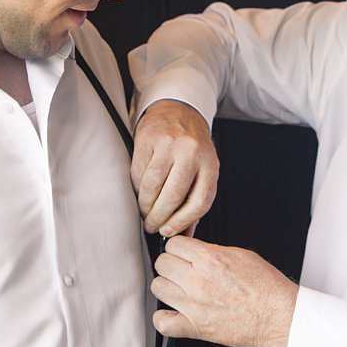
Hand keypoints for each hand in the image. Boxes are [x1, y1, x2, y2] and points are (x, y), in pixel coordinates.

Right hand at [132, 100, 218, 235]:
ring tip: (145, 212)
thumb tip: (184, 235)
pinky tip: (140, 193)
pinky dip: (137, 189)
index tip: (168, 232)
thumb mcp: (202, 171)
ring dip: (145, 206)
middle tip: (152, 226)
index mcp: (210, 164)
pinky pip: (138, 172)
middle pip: (173, 196)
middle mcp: (191, 153)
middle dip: (159, 217)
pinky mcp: (149, 139)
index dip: (182, 222)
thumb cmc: (192, 147)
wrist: (179, 111)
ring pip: (152, 186)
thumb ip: (194, 202)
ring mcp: (169, 144)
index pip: (200, 202)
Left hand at [152, 236, 297, 346]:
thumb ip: (212, 251)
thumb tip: (196, 250)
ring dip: (167, 287)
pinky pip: (162, 323)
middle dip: (172, 264)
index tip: (183, 253)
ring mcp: (193, 305)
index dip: (179, 248)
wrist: (278, 315)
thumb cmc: (266, 287)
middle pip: (162, 263)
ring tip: (179, 290)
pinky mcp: (195, 327)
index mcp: (209, 259)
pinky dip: (164, 318)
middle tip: (182, 270)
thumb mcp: (241, 255)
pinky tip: (174, 313)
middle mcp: (198, 280)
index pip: (173, 244)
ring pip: (157, 287)